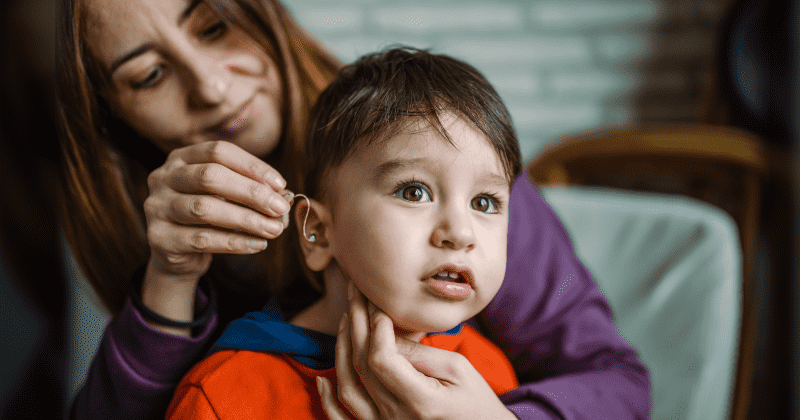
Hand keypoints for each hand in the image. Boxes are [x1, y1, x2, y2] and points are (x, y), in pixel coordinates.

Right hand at [140, 141, 291, 332]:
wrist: (177, 255)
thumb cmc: (208, 218)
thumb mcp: (227, 197)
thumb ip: (251, 191)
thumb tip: (284, 195)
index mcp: (181, 158)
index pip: (219, 152)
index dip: (252, 166)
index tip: (280, 184)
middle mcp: (163, 178)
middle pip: (210, 177)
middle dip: (251, 192)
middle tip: (280, 208)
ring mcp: (156, 207)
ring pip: (204, 209)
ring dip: (247, 219)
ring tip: (274, 229)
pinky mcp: (159, 238)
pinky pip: (202, 239)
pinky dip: (235, 242)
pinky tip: (258, 244)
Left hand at [318, 284, 517, 419]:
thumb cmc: (476, 402)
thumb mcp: (459, 370)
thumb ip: (420, 353)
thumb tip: (387, 333)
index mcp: (422, 402)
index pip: (382, 358)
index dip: (375, 327)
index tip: (380, 304)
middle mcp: (397, 419)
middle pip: (362, 366)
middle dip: (356, 323)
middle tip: (356, 293)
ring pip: (348, 388)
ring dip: (342, 350)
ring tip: (346, 319)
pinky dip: (328, 401)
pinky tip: (323, 377)